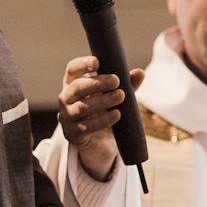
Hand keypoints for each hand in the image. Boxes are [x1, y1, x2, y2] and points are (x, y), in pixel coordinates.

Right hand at [57, 55, 143, 180]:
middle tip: (116, 81)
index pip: (72, 70)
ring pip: (81, 107)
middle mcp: (66, 99)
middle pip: (77, 87)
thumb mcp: (116, 96)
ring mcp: (67, 117)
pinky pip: (86, 127)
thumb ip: (126, 85)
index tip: (97, 62)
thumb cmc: (105, 113)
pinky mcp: (72, 134)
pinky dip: (102, 121)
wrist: (101, 143)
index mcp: (74, 84)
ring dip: (102, 101)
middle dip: (97, 83)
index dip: (82, 64)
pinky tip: (116, 115)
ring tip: (120, 96)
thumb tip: (140, 73)